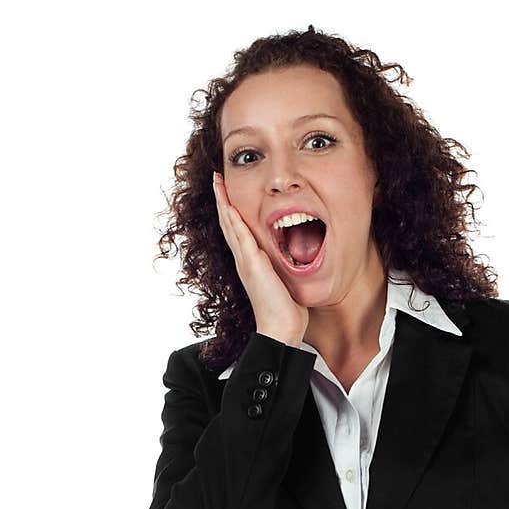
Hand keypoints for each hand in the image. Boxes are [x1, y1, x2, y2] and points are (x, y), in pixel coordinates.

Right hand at [212, 172, 308, 345]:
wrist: (280, 329)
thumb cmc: (285, 310)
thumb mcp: (284, 281)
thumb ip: (282, 268)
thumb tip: (292, 260)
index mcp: (251, 263)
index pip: (238, 231)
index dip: (232, 211)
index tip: (228, 192)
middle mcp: (244, 260)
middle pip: (228, 223)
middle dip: (223, 200)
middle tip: (217, 179)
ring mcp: (246, 261)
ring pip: (230, 225)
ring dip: (223, 202)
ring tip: (217, 183)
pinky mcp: (252, 264)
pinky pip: (239, 235)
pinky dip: (232, 218)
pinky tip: (228, 203)